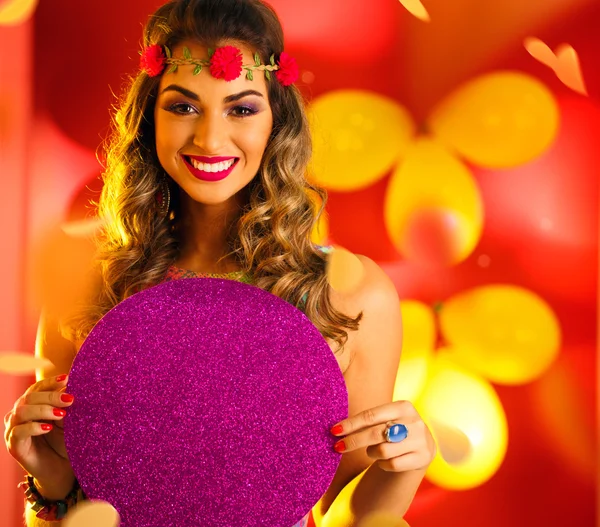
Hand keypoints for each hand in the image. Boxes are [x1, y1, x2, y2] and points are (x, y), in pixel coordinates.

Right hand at [4, 374, 75, 495]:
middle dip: (50, 396)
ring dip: (42, 410)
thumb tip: (71, 385)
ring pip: (21, 411)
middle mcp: (19, 415)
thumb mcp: (68, 418)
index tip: (67, 379)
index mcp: (32, 404)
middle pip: (29, 397)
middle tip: (70, 399)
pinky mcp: (13, 446)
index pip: (36, 388)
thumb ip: (66, 403)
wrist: (62, 468)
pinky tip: (48, 427)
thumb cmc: (65, 440)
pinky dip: (33, 427)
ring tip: (61, 414)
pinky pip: (18, 432)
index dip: (50, 382)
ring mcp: (14, 430)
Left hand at [329, 400, 436, 471]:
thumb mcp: (388, 418)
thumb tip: (338, 427)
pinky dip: (383, 464)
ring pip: (383, 450)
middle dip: (353, 441)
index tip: (334, 430)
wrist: (422, 447)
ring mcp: (421, 441)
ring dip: (371, 452)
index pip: (371, 415)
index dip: (351, 424)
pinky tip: (384, 460)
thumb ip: (370, 420)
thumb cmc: (395, 429)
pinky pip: (392, 464)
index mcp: (404, 406)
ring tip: (373, 451)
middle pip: (375, 433)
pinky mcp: (422, 458)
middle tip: (338, 446)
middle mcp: (415, 422)